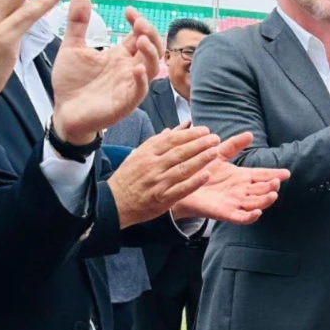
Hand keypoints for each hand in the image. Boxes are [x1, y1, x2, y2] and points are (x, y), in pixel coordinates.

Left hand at [52, 0, 164, 143]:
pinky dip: (141, 80)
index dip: (138, 21)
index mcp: (120, 55)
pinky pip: (139, 91)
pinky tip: (136, 69)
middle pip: (152, 48)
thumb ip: (78, 22)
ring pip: (152, 67)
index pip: (139, 34)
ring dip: (150, 53)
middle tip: (138, 23)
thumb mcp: (72, 47)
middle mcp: (129, 68)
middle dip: (150, 33)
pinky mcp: (125, 103)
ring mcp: (129, 85)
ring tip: (141, 40)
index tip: (128, 10)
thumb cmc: (71, 83)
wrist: (63, 112)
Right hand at [108, 124, 223, 227]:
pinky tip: (206, 175)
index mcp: (147, 153)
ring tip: (215, 152)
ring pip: (183, 168)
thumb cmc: (129, 176)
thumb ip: (160, 140)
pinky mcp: (162, 198)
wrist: (113, 202)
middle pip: (180, 152)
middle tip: (215, 138)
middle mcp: (153, 166)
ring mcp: (158, 182)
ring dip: (201, 159)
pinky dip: (194, 182)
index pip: (172, 140)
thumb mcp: (139, 154)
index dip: (190, 134)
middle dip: (200, 144)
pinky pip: (181, 189)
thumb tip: (179, 127)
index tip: (205, 130)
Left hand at [170, 132, 288, 224]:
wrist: (179, 184)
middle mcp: (240, 191)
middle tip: (277, 182)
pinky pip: (240, 217)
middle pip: (261, 190)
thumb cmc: (199, 171)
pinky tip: (258, 212)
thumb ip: (233, 145)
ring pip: (255, 204)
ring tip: (273, 194)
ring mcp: (233, 203)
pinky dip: (250, 216)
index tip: (286, 173)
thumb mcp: (218, 154)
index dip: (274, 174)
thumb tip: (250, 134)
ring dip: (265, 200)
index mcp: (241, 177)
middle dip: (271, 187)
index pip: (262, 175)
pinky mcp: (224, 213)